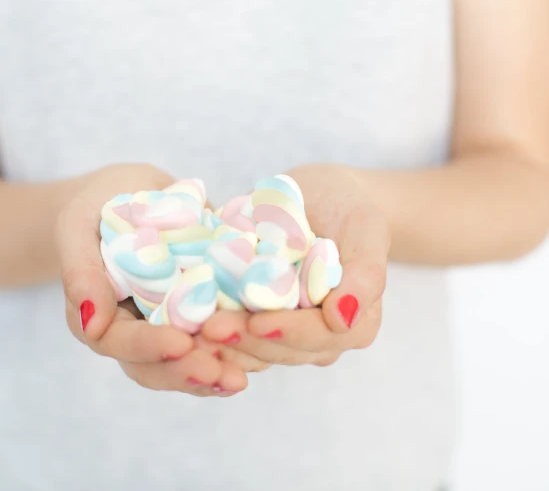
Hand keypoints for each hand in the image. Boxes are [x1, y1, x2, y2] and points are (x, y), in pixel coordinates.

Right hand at [57, 164, 248, 395]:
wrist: (132, 193)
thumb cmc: (98, 204)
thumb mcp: (79, 224)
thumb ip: (81, 271)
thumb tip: (90, 324)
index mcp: (99, 317)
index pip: (120, 343)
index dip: (149, 347)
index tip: (180, 344)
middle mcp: (133, 332)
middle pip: (156, 368)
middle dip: (189, 373)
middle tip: (224, 374)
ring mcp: (167, 327)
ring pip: (187, 365)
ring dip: (215, 374)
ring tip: (243, 377)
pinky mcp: (198, 316)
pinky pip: (215, 344)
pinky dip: (236, 352)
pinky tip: (262, 352)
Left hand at [201, 164, 388, 366]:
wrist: (320, 197)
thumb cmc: (348, 208)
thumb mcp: (366, 227)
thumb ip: (365, 273)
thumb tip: (343, 317)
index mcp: (354, 323)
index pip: (319, 336)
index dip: (287, 332)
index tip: (256, 322)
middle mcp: (320, 339)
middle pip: (280, 351)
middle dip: (245, 341)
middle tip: (208, 328)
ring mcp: (284, 334)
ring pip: (252, 352)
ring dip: (221, 344)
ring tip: (189, 330)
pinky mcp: (254, 322)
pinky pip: (232, 336)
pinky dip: (208, 331)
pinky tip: (182, 320)